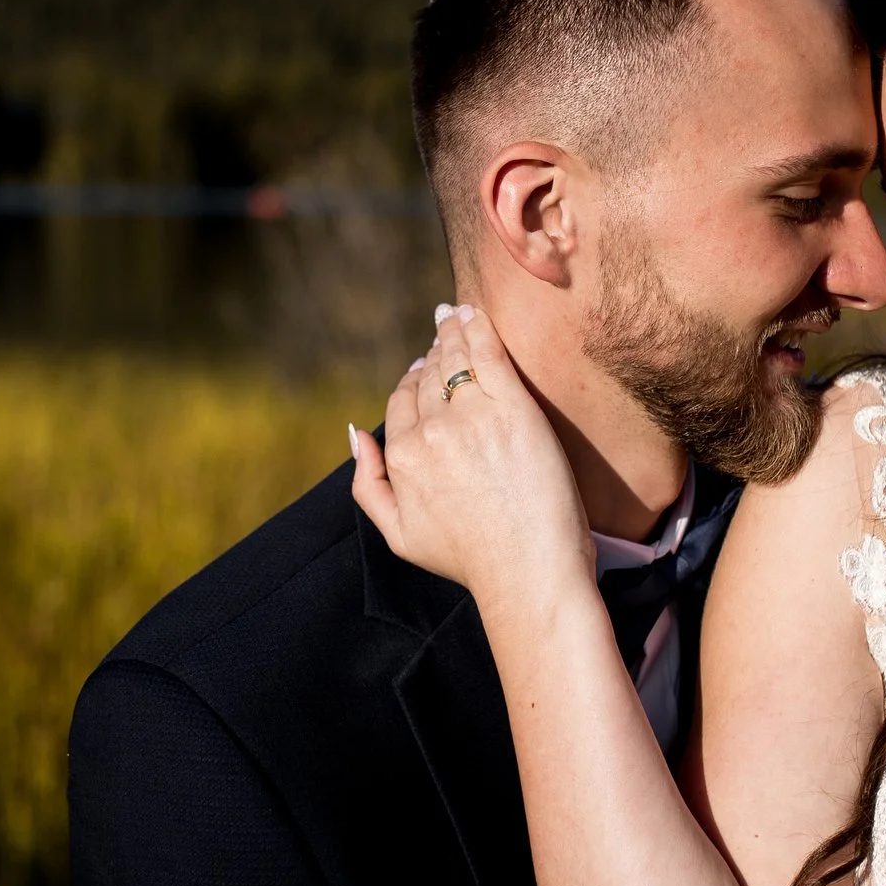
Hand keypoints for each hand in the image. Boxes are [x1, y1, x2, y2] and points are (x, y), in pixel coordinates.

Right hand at [349, 304, 594, 605]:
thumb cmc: (470, 559)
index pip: (402, 401)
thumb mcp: (399, 534)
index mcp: (403, 457)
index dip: (412, 382)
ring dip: (452, 333)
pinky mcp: (513, 409)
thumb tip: (357, 434)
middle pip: (428, 378)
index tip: (423, 368)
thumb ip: (369, 484)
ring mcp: (472, 417)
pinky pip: (488, 355)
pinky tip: (474, 314)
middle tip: (443, 334)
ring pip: (455, 361)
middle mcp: (431, 432)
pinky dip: (478, 329)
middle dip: (434, 354)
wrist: (528, 571)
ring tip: (456, 316)